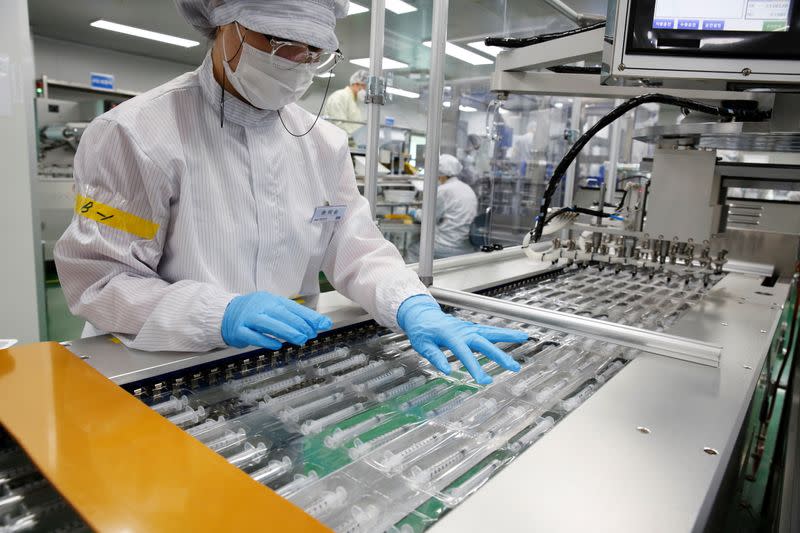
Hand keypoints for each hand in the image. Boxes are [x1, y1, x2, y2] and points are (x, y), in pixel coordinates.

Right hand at [222, 292, 332, 349]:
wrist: (225, 314)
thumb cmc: (254, 313)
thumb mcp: (273, 309)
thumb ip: (293, 317)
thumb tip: (317, 325)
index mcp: (271, 300)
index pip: (294, 307)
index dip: (309, 316)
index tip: (323, 324)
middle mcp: (260, 306)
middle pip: (282, 314)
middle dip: (299, 324)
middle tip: (311, 334)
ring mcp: (248, 318)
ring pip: (269, 324)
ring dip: (287, 332)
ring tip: (301, 339)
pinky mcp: (239, 330)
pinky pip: (253, 336)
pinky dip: (266, 340)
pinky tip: (277, 345)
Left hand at [397, 295, 527, 384]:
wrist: (421, 314)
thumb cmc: (421, 330)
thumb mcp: (422, 344)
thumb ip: (434, 356)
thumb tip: (447, 370)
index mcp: (450, 335)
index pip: (465, 354)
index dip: (475, 367)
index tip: (484, 381)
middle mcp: (463, 330)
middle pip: (484, 343)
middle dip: (500, 355)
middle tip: (514, 366)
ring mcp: (468, 328)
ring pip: (490, 331)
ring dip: (508, 335)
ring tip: (524, 338)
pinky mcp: (471, 328)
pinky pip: (488, 330)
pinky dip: (502, 332)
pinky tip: (514, 335)